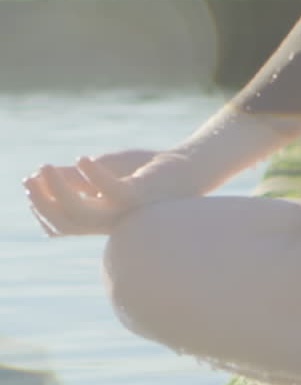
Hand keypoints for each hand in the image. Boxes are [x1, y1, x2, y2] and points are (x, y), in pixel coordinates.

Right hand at [24, 147, 199, 237]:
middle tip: (29, 179)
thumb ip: (77, 176)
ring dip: (58, 189)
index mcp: (101, 219)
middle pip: (65, 222)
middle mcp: (111, 222)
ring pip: (80, 213)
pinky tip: (81, 158)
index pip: (62, 226)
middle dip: (42, 202)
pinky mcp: (139, 194)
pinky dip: (92, 175)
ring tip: (45, 167)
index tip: (28, 186)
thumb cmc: (147, 170)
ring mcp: (124, 211)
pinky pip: (111, 191)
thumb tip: (43, 173)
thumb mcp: (104, 170)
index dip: (41, 209)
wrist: (188, 167)